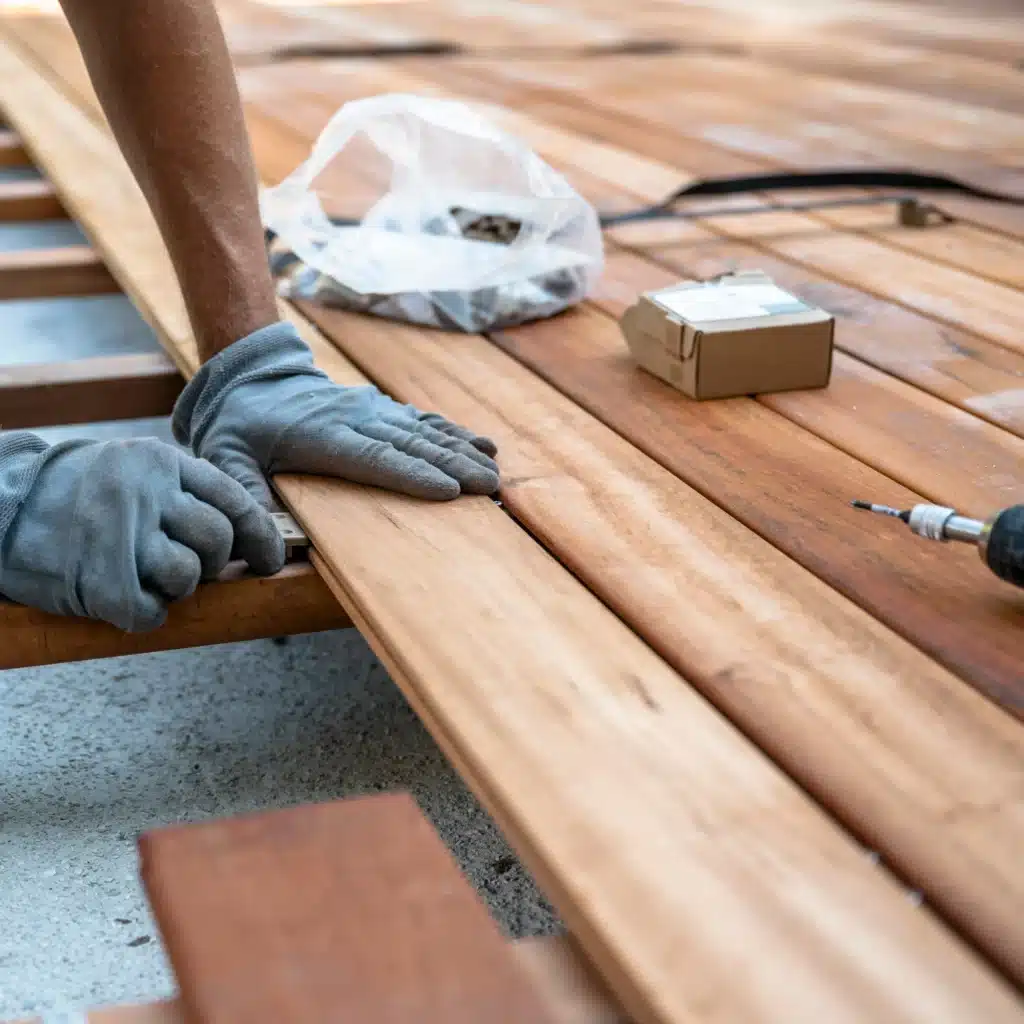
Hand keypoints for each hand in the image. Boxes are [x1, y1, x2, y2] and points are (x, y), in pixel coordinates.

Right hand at [0, 433, 283, 631]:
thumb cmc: (76, 493)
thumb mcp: (132, 470)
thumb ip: (184, 492)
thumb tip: (244, 538)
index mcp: (161, 462)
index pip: (234, 500)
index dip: (261, 537)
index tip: (271, 560)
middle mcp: (146, 493)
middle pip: (217, 539)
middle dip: (213, 561)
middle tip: (187, 564)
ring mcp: (121, 535)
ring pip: (188, 576)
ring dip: (175, 587)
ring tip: (143, 574)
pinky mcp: (98, 580)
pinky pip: (151, 611)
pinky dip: (145, 613)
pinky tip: (124, 598)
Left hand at [171, 322, 499, 507]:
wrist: (253, 376)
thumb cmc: (240, 425)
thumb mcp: (224, 456)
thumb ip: (242, 492)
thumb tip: (262, 542)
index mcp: (322, 436)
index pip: (374, 458)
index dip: (411, 474)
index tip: (447, 489)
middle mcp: (356, 420)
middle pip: (411, 445)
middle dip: (453, 465)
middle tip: (488, 486)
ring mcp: (373, 411)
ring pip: (424, 432)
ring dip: (462, 450)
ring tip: (495, 470)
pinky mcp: (382, 409)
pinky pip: (424, 421)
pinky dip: (456, 432)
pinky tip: (484, 445)